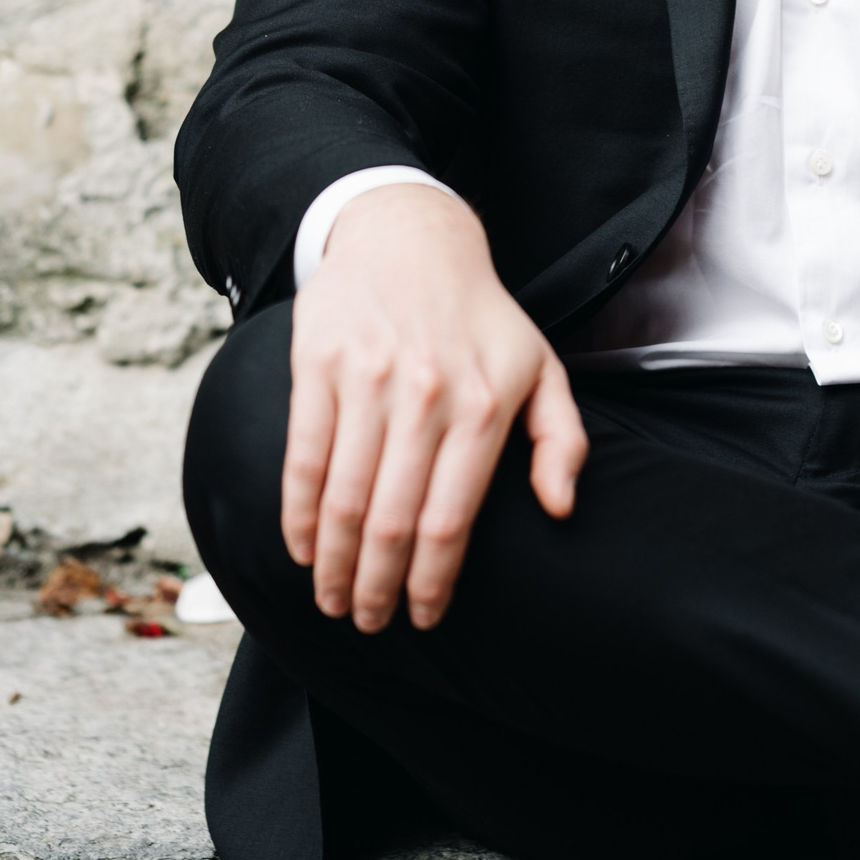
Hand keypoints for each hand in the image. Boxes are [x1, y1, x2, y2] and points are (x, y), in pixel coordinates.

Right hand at [282, 182, 586, 634]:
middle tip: (368, 621)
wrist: (412, 238)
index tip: (422, 617)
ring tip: (332, 599)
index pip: (451, 520)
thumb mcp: (541, 368)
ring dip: (331, 564)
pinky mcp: (318, 366)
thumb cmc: (480, 319)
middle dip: (375, 587)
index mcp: (484, 405)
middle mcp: (426, 395)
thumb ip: (562, 441)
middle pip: (391, 521)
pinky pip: (302, 459)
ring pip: (342, 499)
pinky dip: (297, 515)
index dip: (432, 582)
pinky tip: (302, 548)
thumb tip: (560, 508)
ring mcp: (368, 380)